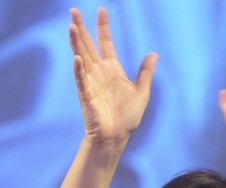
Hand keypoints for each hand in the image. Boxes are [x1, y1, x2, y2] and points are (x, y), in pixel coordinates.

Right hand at [69, 7, 156, 147]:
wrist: (117, 137)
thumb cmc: (127, 117)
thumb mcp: (142, 93)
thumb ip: (145, 73)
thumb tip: (154, 54)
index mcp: (113, 69)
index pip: (106, 42)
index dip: (103, 26)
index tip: (101, 9)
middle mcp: (99, 72)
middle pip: (88, 45)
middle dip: (81, 28)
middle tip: (73, 10)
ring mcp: (91, 82)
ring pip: (81, 57)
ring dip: (76, 42)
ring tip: (71, 26)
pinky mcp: (86, 95)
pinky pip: (81, 80)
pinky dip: (79, 69)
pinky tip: (77, 58)